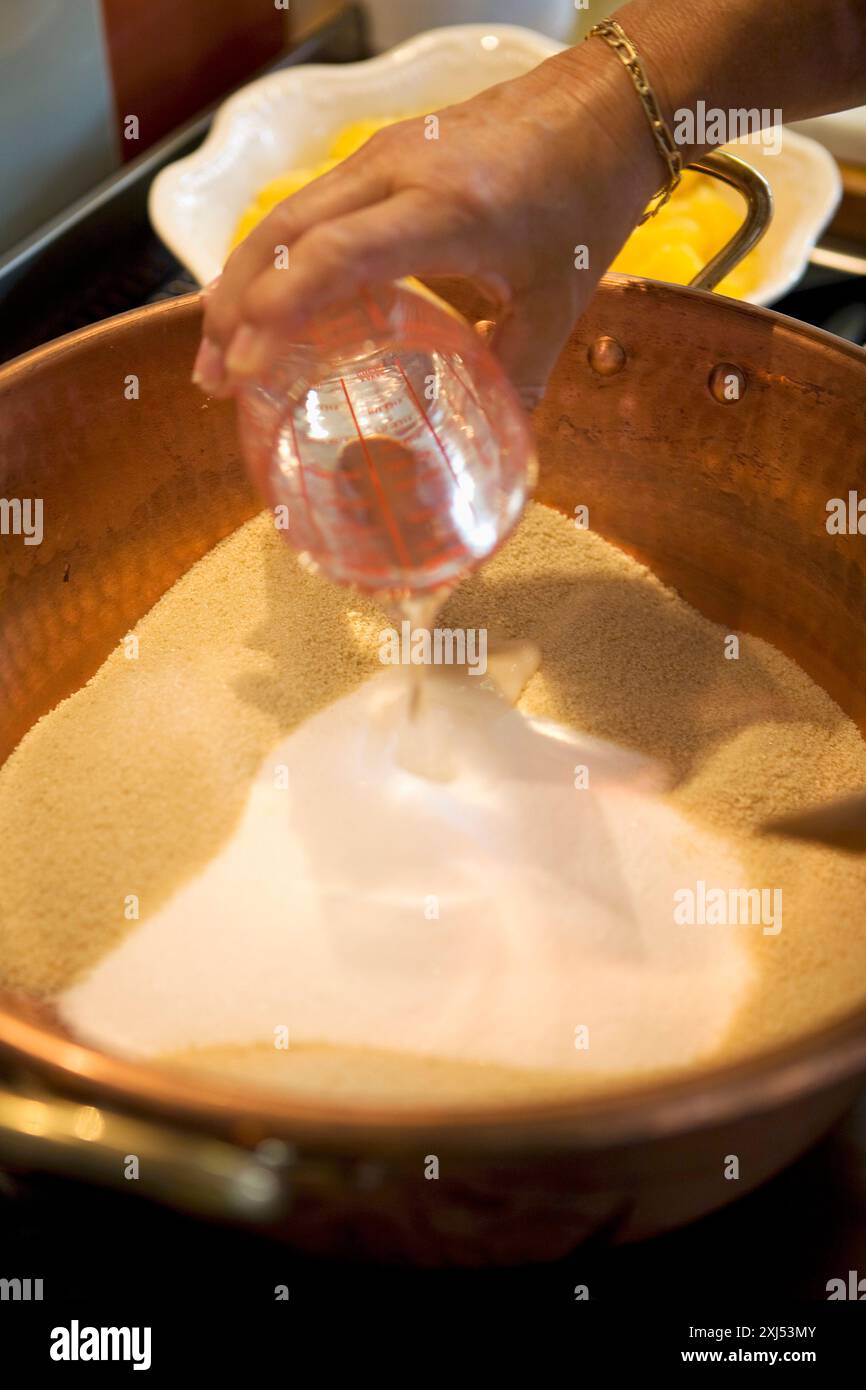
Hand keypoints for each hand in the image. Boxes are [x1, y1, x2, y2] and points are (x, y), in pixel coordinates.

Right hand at [195, 42, 661, 407]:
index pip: (334, 254)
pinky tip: (270, 302)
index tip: (246, 367)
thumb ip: (518, 374)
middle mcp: (397, 173)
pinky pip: (309, 206)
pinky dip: (276, 257)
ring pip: (285, 214)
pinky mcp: (382, 155)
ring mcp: (383, 156)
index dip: (280, 309)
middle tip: (212, 378)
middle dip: (233, 306)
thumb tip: (497, 443)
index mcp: (444, 210)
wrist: (605, 103)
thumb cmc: (585, 194)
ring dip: (243, 280)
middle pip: (283, 232)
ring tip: (221, 350)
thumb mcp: (557, 298)